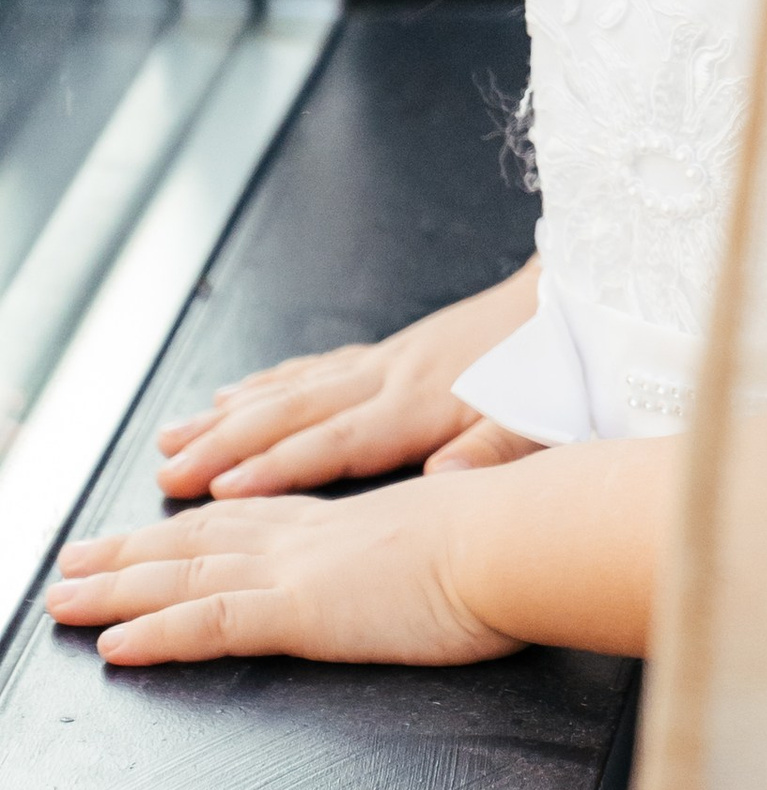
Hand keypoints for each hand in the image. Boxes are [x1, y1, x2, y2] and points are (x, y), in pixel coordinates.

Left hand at [48, 480, 522, 670]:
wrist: (523, 538)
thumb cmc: (515, 542)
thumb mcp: (467, 537)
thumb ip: (440, 549)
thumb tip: (454, 563)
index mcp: (349, 522)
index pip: (253, 517)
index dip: (196, 521)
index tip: (158, 520)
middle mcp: (310, 536)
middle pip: (199, 539)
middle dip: (131, 552)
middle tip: (74, 562)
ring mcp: (299, 570)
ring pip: (184, 576)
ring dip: (116, 590)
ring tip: (63, 601)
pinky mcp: (301, 609)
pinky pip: (209, 622)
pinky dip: (157, 632)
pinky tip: (115, 647)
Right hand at [156, 263, 541, 497]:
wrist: (578, 299)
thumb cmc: (561, 370)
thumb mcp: (541, 421)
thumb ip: (490, 453)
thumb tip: (442, 480)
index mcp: (421, 404)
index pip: (333, 443)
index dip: (273, 468)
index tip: (216, 490)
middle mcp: (391, 378)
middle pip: (292, 413)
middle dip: (223, 443)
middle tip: (165, 470)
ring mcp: (388, 360)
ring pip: (292, 388)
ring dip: (229, 413)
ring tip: (173, 435)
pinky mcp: (396, 350)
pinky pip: (315, 367)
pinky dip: (270, 383)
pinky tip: (238, 393)